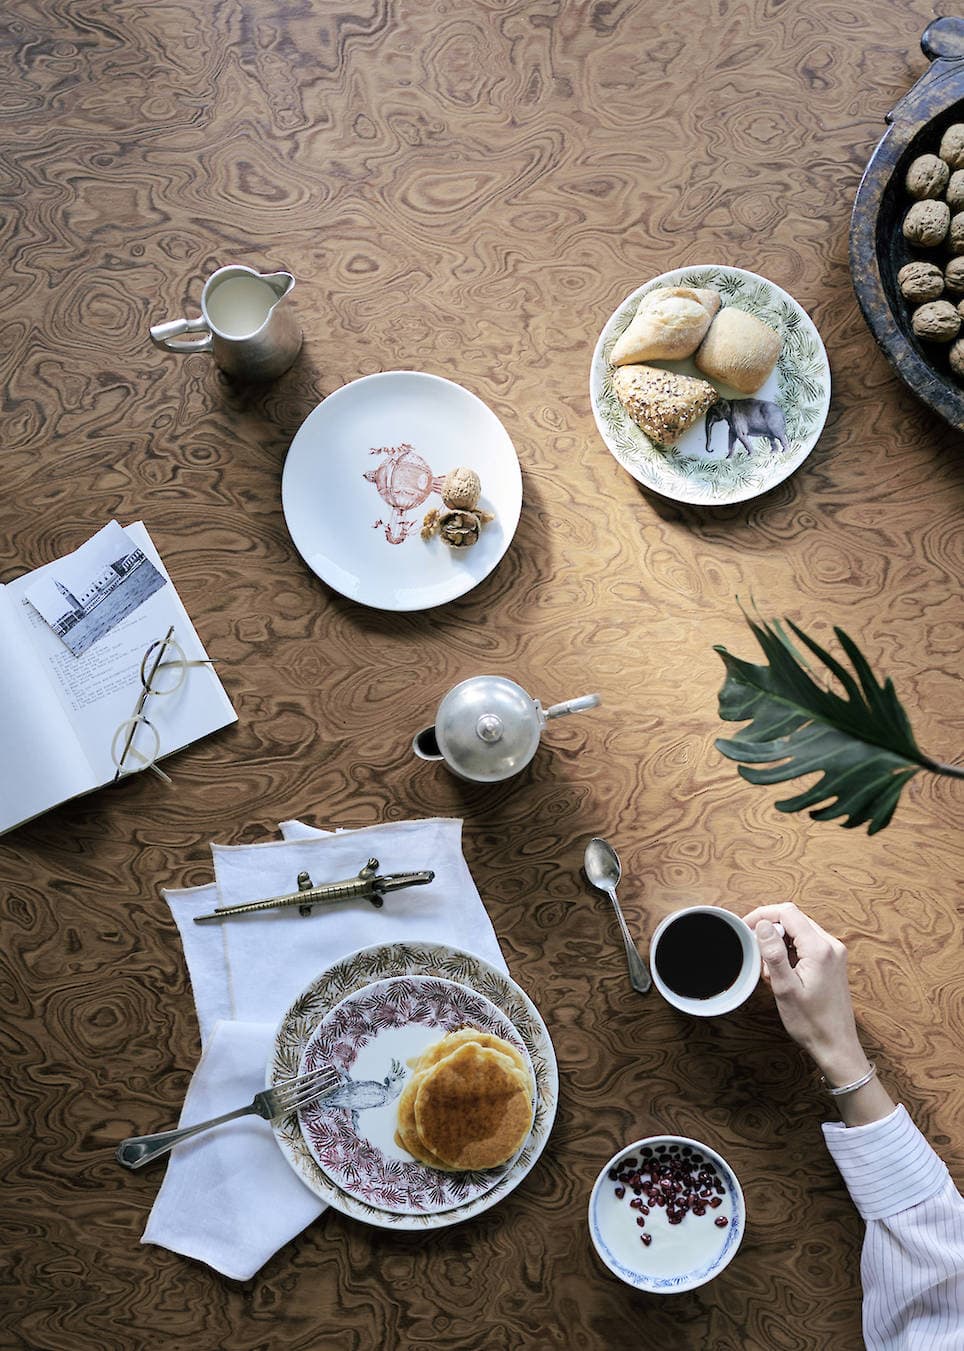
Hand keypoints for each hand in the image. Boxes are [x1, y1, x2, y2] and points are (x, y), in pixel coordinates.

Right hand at [744, 903, 896, 1126]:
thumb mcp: (785, 988)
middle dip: (770, 930)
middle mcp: (831, 945)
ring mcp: (834, 953)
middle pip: (794, 919)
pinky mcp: (832, 962)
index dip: (763, 915)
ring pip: (799, 931)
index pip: (787, 912)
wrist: (836, 1045)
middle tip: (756, 954)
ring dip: (779, 942)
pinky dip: (790, 951)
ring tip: (770, 969)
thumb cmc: (811, 1022)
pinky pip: (806, 944)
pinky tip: (783, 972)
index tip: (746, 928)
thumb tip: (762, 925)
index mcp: (820, 949)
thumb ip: (773, 953)